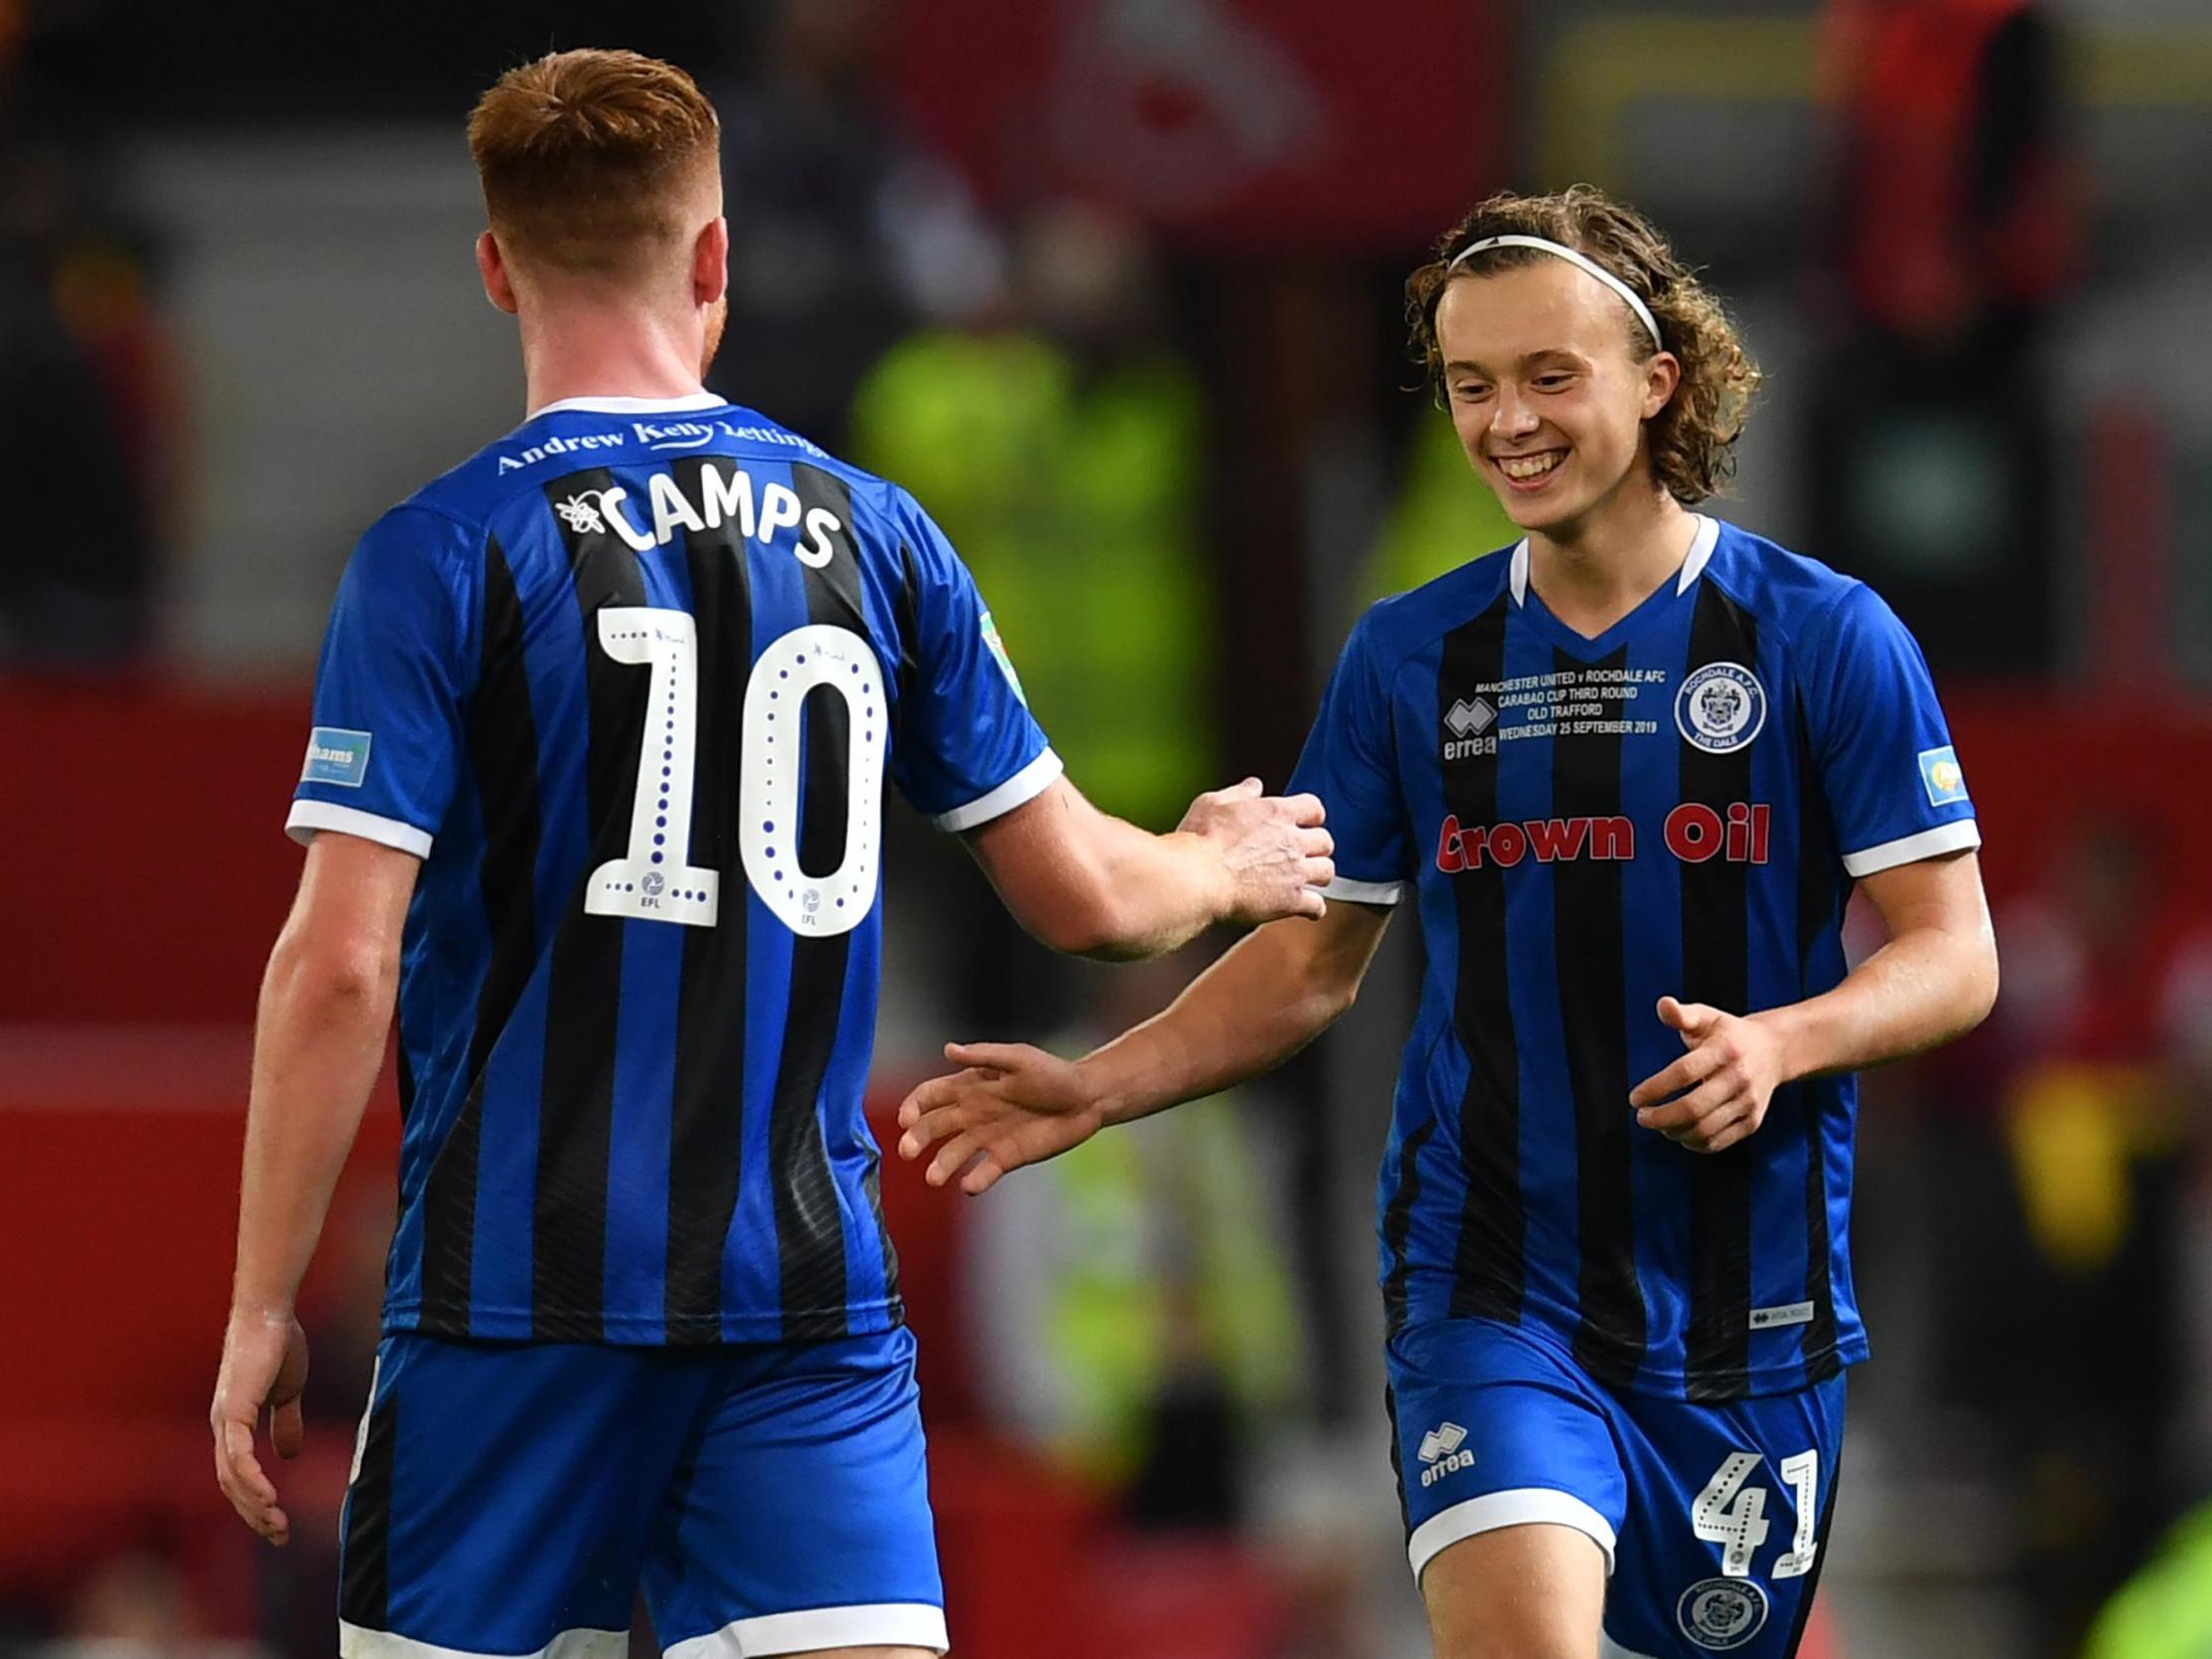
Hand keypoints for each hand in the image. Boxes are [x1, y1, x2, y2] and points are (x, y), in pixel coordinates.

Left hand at [211, 1307, 309, 1545]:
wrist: (272, 1313)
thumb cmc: (280, 1345)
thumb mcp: (288, 1393)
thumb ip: (286, 1423)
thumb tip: (288, 1455)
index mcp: (234, 1425)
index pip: (238, 1476)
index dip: (255, 1503)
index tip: (279, 1525)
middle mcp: (223, 1428)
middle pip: (231, 1486)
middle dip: (254, 1514)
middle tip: (280, 1535)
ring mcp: (225, 1420)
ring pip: (232, 1477)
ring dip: (253, 1505)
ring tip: (277, 1524)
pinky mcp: (234, 1410)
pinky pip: (238, 1455)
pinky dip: (251, 1479)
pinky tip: (269, 1497)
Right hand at [896, 1042, 1105, 1194]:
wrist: (1086, 1100)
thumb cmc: (1053, 1074)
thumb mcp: (1019, 1058)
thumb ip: (984, 1056)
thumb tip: (948, 1049)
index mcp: (970, 1086)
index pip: (930, 1096)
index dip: (914, 1106)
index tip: (907, 1119)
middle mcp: (972, 1113)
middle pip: (934, 1127)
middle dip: (917, 1138)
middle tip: (908, 1151)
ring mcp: (987, 1138)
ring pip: (954, 1153)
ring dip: (941, 1165)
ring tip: (933, 1177)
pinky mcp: (1005, 1158)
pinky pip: (984, 1171)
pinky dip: (974, 1180)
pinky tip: (969, 1185)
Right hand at [1177, 778, 1332, 926]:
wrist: (1197, 879)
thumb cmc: (1199, 839)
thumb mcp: (1213, 803)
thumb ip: (1239, 793)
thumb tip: (1255, 786)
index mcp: (1277, 813)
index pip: (1314, 808)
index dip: (1311, 816)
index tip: (1304, 823)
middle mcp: (1293, 840)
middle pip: (1325, 841)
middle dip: (1317, 847)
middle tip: (1304, 854)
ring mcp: (1295, 871)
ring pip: (1327, 871)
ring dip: (1318, 875)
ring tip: (1306, 879)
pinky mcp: (1291, 900)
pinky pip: (1317, 906)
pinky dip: (1313, 908)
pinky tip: (1306, 909)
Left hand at [1628, 997, 1788, 1153]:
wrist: (1774, 1051)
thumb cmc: (1729, 1034)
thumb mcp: (1706, 1017)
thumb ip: (1682, 1015)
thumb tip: (1663, 1005)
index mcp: (1724, 1050)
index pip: (1685, 1073)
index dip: (1656, 1088)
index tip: (1635, 1098)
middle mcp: (1739, 1078)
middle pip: (1694, 1108)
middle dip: (1661, 1117)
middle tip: (1642, 1117)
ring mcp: (1748, 1103)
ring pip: (1705, 1129)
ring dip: (1674, 1132)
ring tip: (1659, 1124)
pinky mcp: (1752, 1122)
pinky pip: (1718, 1142)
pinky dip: (1693, 1143)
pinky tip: (1679, 1133)